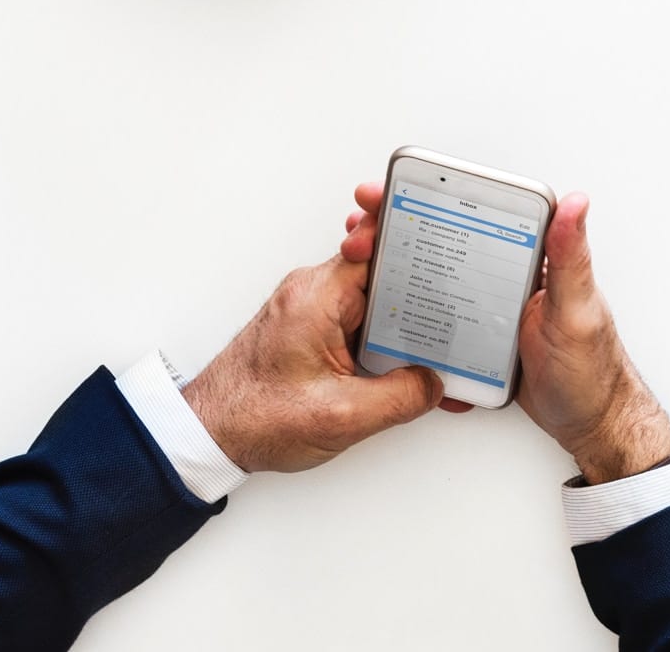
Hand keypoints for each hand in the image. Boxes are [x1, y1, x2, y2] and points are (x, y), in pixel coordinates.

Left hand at [179, 224, 448, 474]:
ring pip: (378, 302)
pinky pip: (363, 325)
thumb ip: (400, 397)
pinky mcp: (315, 332)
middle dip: (426, 291)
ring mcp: (315, 312)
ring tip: (442, 344)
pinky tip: (410, 366)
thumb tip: (433, 384)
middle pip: (385, 272)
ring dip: (409, 324)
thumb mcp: (342, 416)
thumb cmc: (253, 416)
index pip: (375, 244)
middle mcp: (315, 294)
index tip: (443, 233)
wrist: (208, 435)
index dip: (413, 237)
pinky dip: (389, 342)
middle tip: (461, 306)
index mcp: (318, 296)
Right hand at [348, 182, 669, 482]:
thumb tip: (574, 202)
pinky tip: (386, 318)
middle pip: (447, 240)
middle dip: (401, 230)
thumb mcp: (577, 311)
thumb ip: (571, 258)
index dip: (434, 197)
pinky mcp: (483, 339)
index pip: (478, 213)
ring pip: (437, 278)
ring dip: (399, 271)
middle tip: (361, 232)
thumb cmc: (591, 369)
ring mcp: (493, 308)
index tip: (396, 189)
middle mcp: (510, 276)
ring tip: (362, 265)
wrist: (589, 423)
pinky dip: (412, 316)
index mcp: (533, 258)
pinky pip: (441, 320)